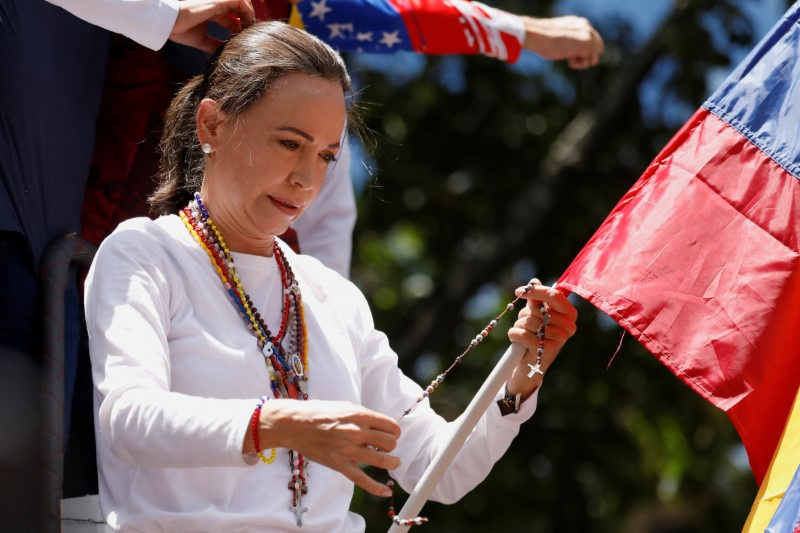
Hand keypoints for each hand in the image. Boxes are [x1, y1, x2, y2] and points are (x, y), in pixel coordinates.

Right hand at [169, 0, 255, 53]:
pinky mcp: (219, 1)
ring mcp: (219, 1)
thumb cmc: (181, 29)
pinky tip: (246, 26)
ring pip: (244, 3)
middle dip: (249, 21)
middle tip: (250, 35)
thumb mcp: (203, 40)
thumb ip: (214, 44)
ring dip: (250, 16)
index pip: (235, 16)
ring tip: (249, 31)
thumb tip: (223, 54)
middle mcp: (218, 5)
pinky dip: (248, 13)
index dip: (243, 27)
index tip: (244, 39)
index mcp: (214, 12)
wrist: (170, 23)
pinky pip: (241, 2)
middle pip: (242, 9)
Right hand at [248, 399, 400, 496]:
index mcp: (359, 415)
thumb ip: (363, 417)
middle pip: (389, 443)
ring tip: (393, 462)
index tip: (392, 434)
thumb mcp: (345, 407)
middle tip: (386, 447)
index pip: (390, 426)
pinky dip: (376, 488)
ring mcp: (347, 450)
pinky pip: (362, 479)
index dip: (395, 432)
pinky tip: (386, 491)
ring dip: (392, 462)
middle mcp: (355, 432)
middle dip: (392, 446)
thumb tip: (379, 427)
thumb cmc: (319, 413)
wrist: (294, 424)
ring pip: (382, 460)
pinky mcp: (338, 465)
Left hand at [506, 280, 576, 399]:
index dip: (535, 291)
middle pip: (538, 310)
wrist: (530, 365)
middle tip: (524, 323)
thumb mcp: (536, 315)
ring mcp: (561, 338)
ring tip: (523, 333)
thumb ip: (536, 299)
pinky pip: (523, 334)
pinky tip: (517, 341)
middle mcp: (569, 325)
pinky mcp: (548, 350)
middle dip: (525, 315)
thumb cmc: (534, 335)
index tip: (519, 292)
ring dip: (519, 326)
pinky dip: (514, 335)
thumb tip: (534, 281)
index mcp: (569, 313)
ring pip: (529, 322)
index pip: (553, 295)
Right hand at [521, 16, 603, 68]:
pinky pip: (586, 63)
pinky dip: (576, 64)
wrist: (538, 35)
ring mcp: (589, 36)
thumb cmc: (542, 38)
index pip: (593, 40)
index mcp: (581, 23)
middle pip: (599, 49)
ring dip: (581, 62)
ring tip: (567, 55)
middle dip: (586, 57)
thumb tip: (574, 52)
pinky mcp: (587, 46)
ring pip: (594, 58)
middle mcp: (588, 28)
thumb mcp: (559, 37)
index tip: (569, 52)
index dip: (584, 50)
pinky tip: (566, 57)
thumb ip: (570, 40)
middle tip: (570, 57)